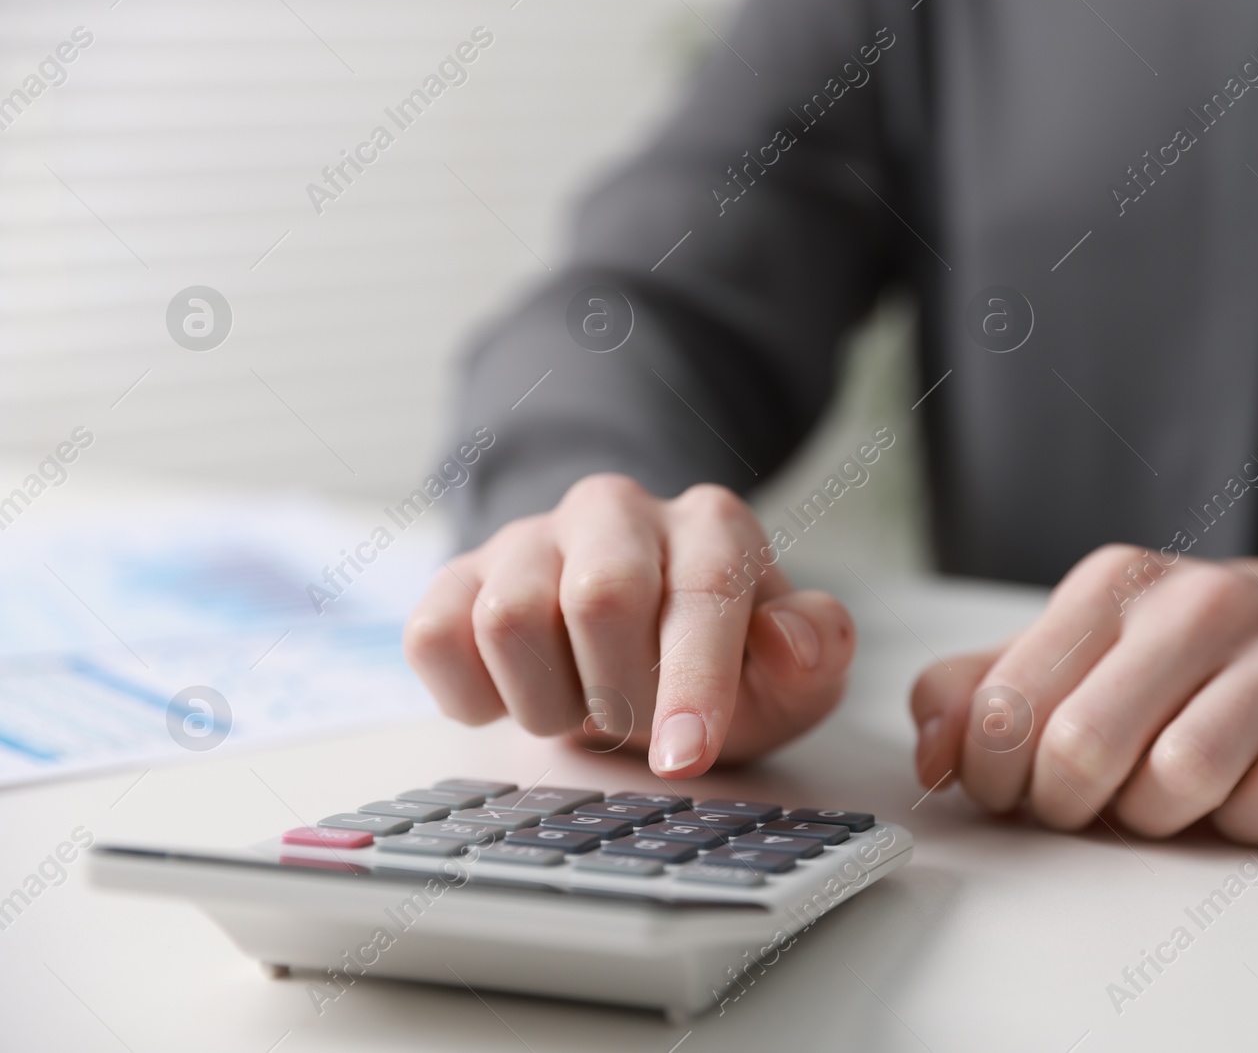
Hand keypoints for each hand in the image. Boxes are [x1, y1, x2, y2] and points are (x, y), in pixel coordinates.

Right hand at [404, 474, 854, 775]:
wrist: (634, 643)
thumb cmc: (719, 663)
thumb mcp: (788, 674)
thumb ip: (813, 651)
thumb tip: (792, 640)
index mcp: (710, 526)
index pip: (701, 592)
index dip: (693, 682)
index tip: (685, 757)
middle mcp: (616, 510)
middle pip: (599, 598)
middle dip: (620, 696)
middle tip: (635, 727)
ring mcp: (530, 537)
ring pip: (509, 619)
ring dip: (548, 702)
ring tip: (583, 706)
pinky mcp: (458, 576)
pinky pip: (434, 637)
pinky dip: (473, 695)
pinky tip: (518, 696)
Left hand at [910, 534, 1257, 841]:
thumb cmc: (1191, 651)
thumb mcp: (1079, 647)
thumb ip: (982, 691)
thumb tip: (930, 756)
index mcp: (1112, 585)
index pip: (1005, 703)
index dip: (993, 774)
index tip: (1015, 785)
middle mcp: (1197, 604)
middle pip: (1083, 747)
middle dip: (1071, 805)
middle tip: (1089, 801)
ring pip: (1181, 782)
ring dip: (1161, 818)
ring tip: (1167, 793)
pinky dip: (1246, 822)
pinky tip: (1245, 787)